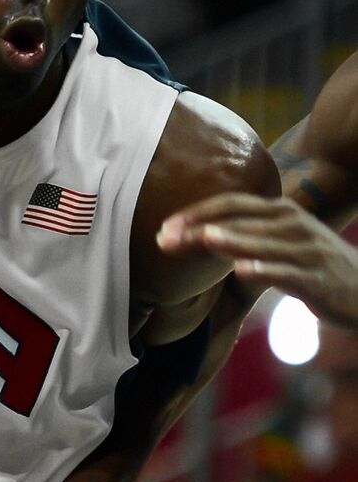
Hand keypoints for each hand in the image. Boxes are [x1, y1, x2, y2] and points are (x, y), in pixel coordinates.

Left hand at [157, 193, 357, 326]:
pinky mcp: (317, 278)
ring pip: (263, 242)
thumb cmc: (308, 265)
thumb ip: (238, 239)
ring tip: (203, 238)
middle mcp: (293, 223)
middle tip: (167, 238)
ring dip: (232, 240)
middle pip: (240, 220)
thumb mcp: (274, 245)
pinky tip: (242, 271)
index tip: (164, 225)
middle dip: (200, 227)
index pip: (231, 203)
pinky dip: (265, 270)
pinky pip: (288, 272)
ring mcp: (307, 249)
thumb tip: (189, 238)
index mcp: (279, 212)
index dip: (196, 211)